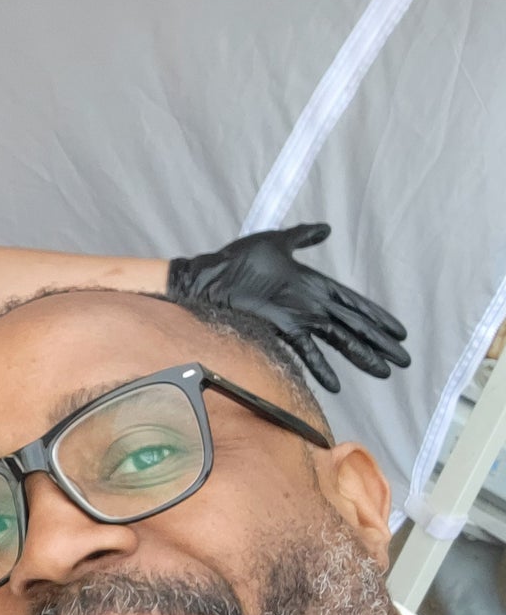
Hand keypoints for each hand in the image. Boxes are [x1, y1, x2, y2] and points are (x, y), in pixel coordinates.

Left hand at [166, 223, 409, 392]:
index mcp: (314, 285)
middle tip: (404, 360)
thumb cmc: (238, 259)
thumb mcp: (276, 241)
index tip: (399, 331)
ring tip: (384, 372)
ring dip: (361, 356)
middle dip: (379, 342)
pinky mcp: (281, 329)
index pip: (354, 303)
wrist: (209, 276)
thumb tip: (326, 228)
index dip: (377, 317)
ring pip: (339, 340)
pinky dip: (321, 367)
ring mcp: (298, 319)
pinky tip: (335, 386)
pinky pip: (306, 351)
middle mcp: (312, 305)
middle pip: (354, 325)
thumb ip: (302, 236)